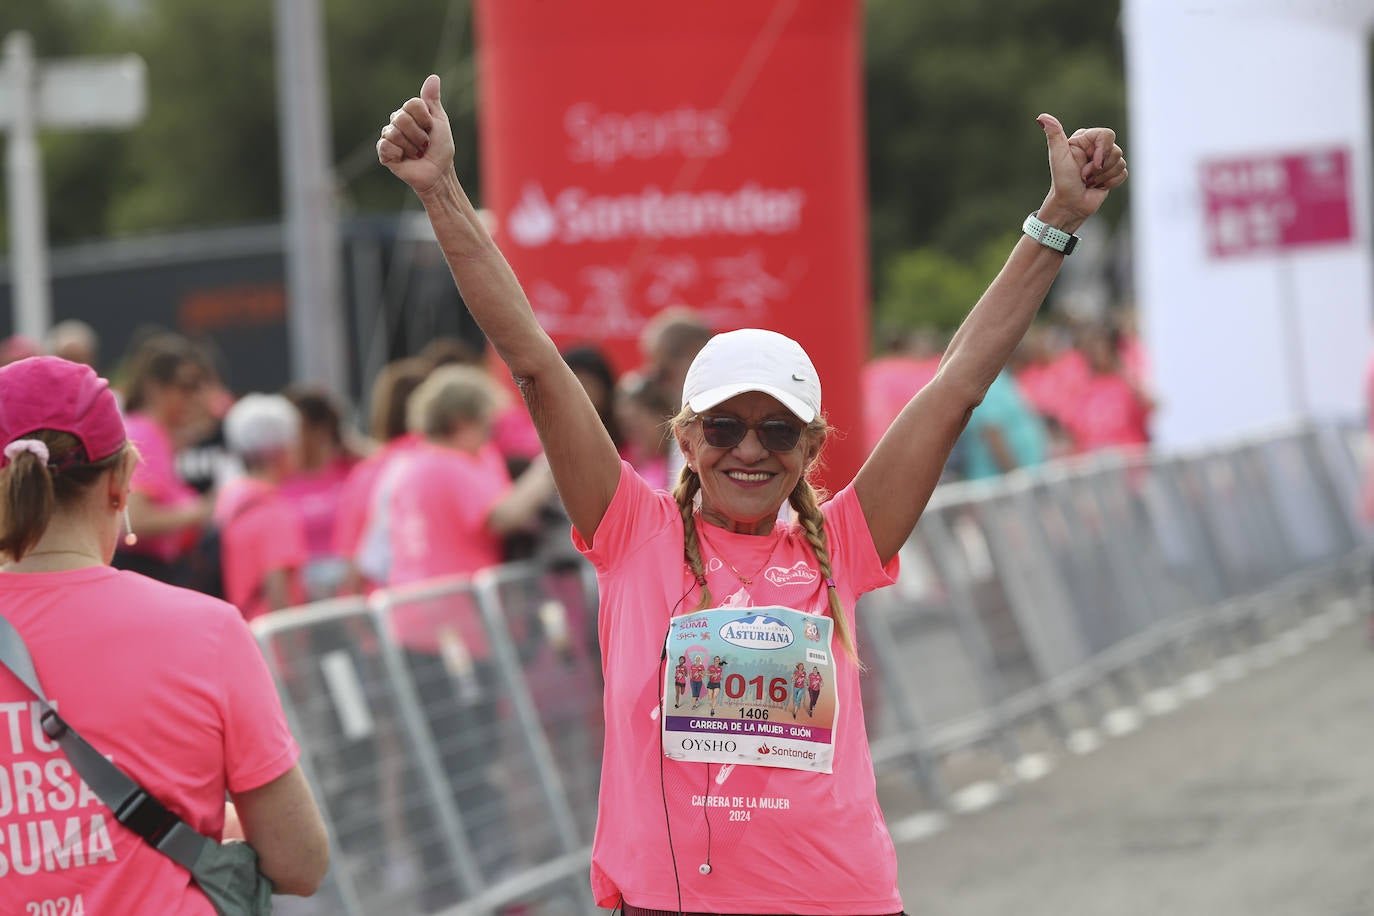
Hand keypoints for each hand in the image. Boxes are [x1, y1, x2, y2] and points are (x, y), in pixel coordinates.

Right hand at [377, 74, 456, 196]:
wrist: (438, 174)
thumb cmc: (440, 150)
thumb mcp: (440, 122)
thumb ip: (433, 100)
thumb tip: (433, 77)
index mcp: (409, 113)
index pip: (412, 104)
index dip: (425, 119)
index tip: (431, 129)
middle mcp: (396, 122)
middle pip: (402, 117)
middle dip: (418, 135)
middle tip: (424, 145)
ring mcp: (389, 137)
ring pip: (395, 132)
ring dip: (412, 147)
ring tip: (416, 154)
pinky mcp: (384, 152)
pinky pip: (386, 146)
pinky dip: (400, 154)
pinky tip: (404, 159)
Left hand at [1037, 113, 1126, 228]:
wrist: (1069, 205)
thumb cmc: (1062, 181)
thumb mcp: (1058, 156)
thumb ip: (1054, 135)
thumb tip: (1041, 117)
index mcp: (1084, 140)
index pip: (1107, 134)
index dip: (1103, 150)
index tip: (1093, 162)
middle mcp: (1095, 148)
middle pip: (1115, 150)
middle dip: (1100, 167)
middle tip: (1084, 176)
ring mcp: (1105, 161)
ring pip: (1120, 162)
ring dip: (1103, 177)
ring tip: (1088, 182)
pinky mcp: (1112, 174)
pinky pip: (1123, 173)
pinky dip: (1110, 183)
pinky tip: (1097, 187)